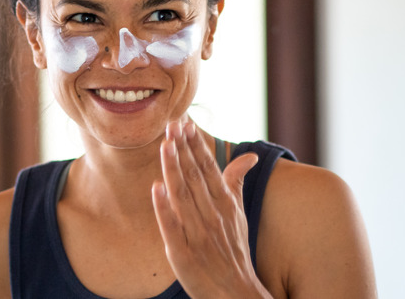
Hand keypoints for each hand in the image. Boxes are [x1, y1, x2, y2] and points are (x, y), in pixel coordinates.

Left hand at [151, 121, 271, 298]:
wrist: (235, 293)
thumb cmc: (233, 249)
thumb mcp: (238, 214)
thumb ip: (236, 182)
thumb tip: (248, 155)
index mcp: (225, 204)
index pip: (209, 167)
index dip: (196, 144)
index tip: (185, 122)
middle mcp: (212, 216)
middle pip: (195, 177)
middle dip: (183, 149)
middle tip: (172, 123)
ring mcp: (198, 235)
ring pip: (183, 196)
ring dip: (174, 170)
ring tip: (165, 145)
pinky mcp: (183, 254)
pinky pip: (172, 228)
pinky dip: (164, 209)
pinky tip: (156, 188)